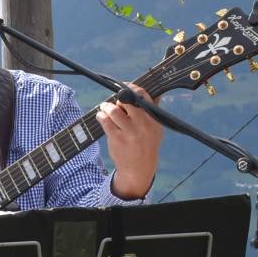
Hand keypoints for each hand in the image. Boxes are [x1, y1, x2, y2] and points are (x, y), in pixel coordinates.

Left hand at [99, 83, 163, 199]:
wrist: (139, 169)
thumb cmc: (146, 146)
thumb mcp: (156, 130)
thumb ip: (153, 112)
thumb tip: (151, 95)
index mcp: (153, 119)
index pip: (142, 96)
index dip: (131, 88)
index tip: (124, 86)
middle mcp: (142, 124)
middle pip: (125, 100)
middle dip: (118, 99)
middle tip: (114, 103)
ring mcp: (129, 132)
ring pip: (113, 110)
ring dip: (106, 106)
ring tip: (105, 108)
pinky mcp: (117, 138)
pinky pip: (105, 121)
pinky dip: (101, 116)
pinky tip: (101, 116)